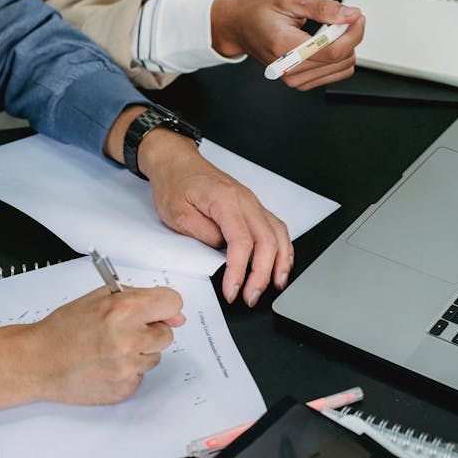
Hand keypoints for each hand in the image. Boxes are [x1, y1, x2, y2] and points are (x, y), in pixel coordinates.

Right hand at [0, 284, 184, 416]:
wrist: (38, 362)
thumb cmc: (65, 328)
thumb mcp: (100, 298)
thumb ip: (140, 298)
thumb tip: (176, 315)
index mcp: (125, 310)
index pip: (173, 303)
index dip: (165, 306)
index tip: (157, 311)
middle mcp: (129, 339)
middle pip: (167, 334)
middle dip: (150, 330)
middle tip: (124, 330)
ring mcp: (128, 368)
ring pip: (155, 356)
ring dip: (139, 351)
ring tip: (110, 348)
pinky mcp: (124, 389)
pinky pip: (141, 376)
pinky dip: (128, 370)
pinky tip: (106, 364)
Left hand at [139, 130, 293, 307]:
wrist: (176, 161)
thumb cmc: (175, 183)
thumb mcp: (177, 215)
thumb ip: (203, 235)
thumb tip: (222, 253)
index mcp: (225, 200)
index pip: (242, 242)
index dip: (239, 271)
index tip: (233, 291)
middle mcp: (245, 200)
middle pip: (267, 241)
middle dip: (262, 274)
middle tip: (252, 296)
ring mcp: (252, 202)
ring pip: (278, 234)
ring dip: (280, 262)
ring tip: (275, 285)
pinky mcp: (252, 207)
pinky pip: (276, 228)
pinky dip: (283, 248)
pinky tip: (280, 263)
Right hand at [211, 0, 365, 90]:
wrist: (237, 25)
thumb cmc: (258, 9)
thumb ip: (323, 8)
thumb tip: (350, 15)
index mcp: (285, 47)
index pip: (333, 51)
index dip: (353, 33)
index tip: (357, 17)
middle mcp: (289, 69)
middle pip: (340, 61)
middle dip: (350, 37)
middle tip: (343, 18)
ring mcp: (293, 79)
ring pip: (341, 69)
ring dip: (344, 47)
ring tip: (331, 29)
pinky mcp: (298, 82)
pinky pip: (332, 74)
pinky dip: (337, 58)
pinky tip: (326, 43)